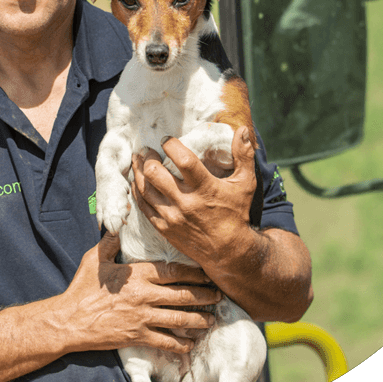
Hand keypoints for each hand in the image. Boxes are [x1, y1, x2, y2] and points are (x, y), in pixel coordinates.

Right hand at [53, 231, 221, 354]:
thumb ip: (110, 242)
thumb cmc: (81, 289)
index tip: (208, 273)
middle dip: (205, 295)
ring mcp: (141, 318)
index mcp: (136, 275)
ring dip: (199, 320)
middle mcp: (143, 296)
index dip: (195, 273)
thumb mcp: (94, 260)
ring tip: (212, 319)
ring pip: (179, 319)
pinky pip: (165, 341)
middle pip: (183, 295)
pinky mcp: (137, 337)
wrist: (68, 321)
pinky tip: (191, 342)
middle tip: (219, 295)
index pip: (173, 271)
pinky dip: (181, 343)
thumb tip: (117, 221)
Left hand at [130, 127, 258, 271]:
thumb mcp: (245, 184)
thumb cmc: (237, 214)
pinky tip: (137, 181)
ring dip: (138, 171)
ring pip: (144, 189)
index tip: (167, 140)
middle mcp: (186, 202)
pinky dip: (137, 191)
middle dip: (148, 157)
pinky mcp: (163, 228)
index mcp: (205, 188)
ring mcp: (172, 216)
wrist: (229, 251)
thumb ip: (244, 156)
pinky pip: (143, 206)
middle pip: (155, 173)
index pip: (183, 160)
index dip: (171, 145)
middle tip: (149, 150)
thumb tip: (242, 130)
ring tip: (139, 161)